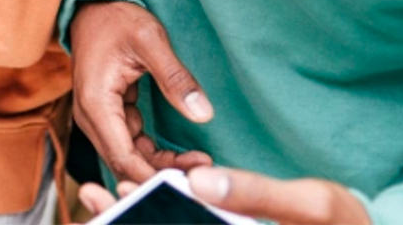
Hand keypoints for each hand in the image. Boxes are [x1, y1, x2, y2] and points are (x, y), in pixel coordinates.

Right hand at [69, 0, 214, 184]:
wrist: (93, 6)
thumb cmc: (117, 19)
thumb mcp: (150, 40)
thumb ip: (175, 78)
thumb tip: (203, 114)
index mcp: (96, 103)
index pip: (123, 157)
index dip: (155, 174)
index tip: (191, 177)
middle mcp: (90, 117)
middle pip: (124, 163)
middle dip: (161, 173)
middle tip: (203, 169)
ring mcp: (96, 118)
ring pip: (128, 157)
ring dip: (160, 165)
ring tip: (198, 161)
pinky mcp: (107, 116)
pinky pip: (129, 144)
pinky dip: (153, 153)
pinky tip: (180, 153)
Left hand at [79, 168, 370, 224]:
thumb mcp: (312, 206)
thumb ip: (257, 195)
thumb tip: (198, 182)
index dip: (140, 221)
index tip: (113, 197)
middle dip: (129, 220)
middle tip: (91, 194)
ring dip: (139, 218)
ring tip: (102, 192)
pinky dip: (165, 215)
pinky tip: (148, 194)